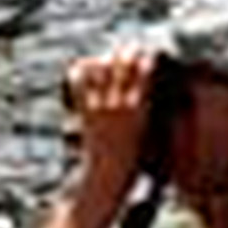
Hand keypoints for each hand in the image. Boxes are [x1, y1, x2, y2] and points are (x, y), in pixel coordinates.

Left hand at [64, 44, 161, 201]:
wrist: (108, 177)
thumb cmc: (133, 162)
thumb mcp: (147, 135)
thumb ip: (146, 110)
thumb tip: (146, 95)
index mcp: (140, 110)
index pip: (145, 72)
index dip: (146, 59)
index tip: (148, 53)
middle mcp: (120, 104)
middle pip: (122, 66)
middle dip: (126, 53)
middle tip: (129, 49)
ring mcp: (100, 107)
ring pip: (101, 70)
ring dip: (105, 61)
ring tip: (108, 58)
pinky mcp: (85, 113)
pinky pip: (80, 86)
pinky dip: (79, 74)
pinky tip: (81, 68)